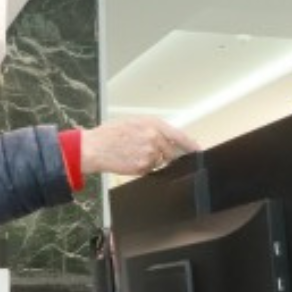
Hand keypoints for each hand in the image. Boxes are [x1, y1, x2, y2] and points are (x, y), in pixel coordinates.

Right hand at [81, 117, 199, 175]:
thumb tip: (166, 137)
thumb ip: (152, 128)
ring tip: (132, 153)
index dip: (190, 145)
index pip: (179, 136)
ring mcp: (150, 154)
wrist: (94, 147)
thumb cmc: (110, 134)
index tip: (197, 150)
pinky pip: (149, 169)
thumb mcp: (133, 122)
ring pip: (159, 161)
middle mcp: (154, 138)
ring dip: (151, 160)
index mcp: (153, 124)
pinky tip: (130, 159)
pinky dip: (142, 166)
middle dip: (164, 154)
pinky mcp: (143, 167)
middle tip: (147, 152)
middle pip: (171, 152)